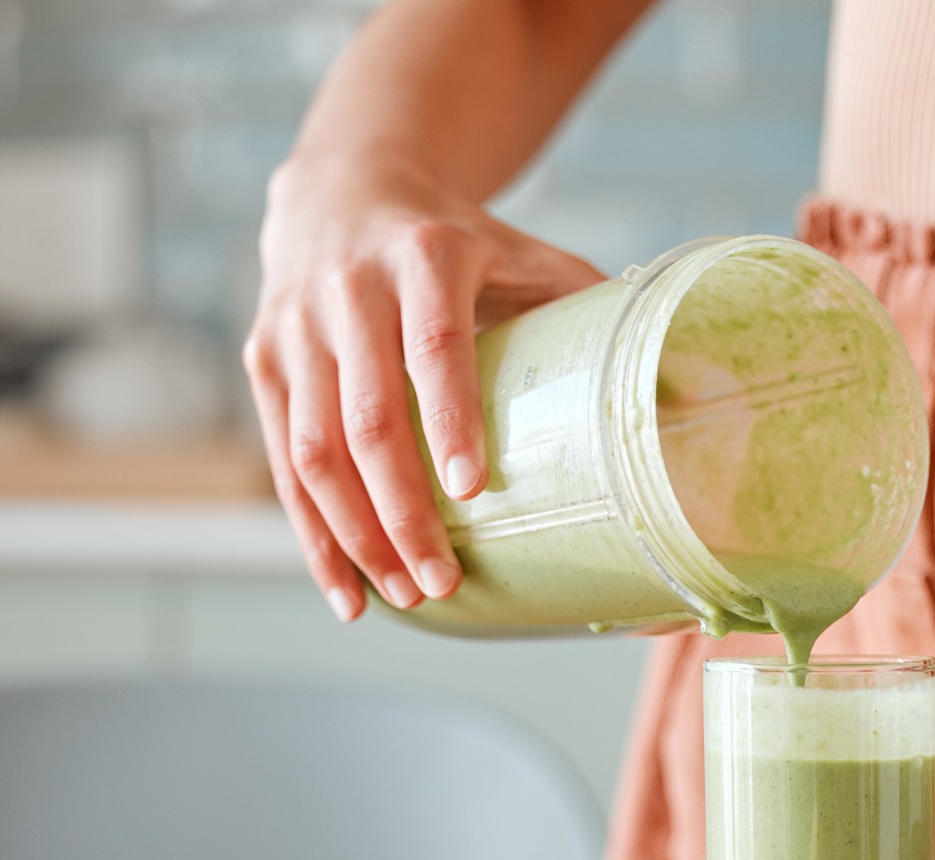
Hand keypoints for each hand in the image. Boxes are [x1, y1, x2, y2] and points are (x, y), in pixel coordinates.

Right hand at [244, 156, 603, 620]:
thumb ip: (584, 303)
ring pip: (313, 449)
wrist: (341, 188)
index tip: (471, 492)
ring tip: (404, 597)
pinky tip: (345, 588)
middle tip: (440, 581)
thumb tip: (673, 381)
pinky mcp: (262, 359)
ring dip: (356, 536)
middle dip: (402, 512)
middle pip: (367, 419)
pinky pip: (282, 460)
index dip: (450, 420)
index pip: (434, 349)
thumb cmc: (458, 240)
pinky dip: (311, 532)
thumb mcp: (524, 250)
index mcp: (426, 257)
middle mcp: (350, 289)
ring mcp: (295, 326)